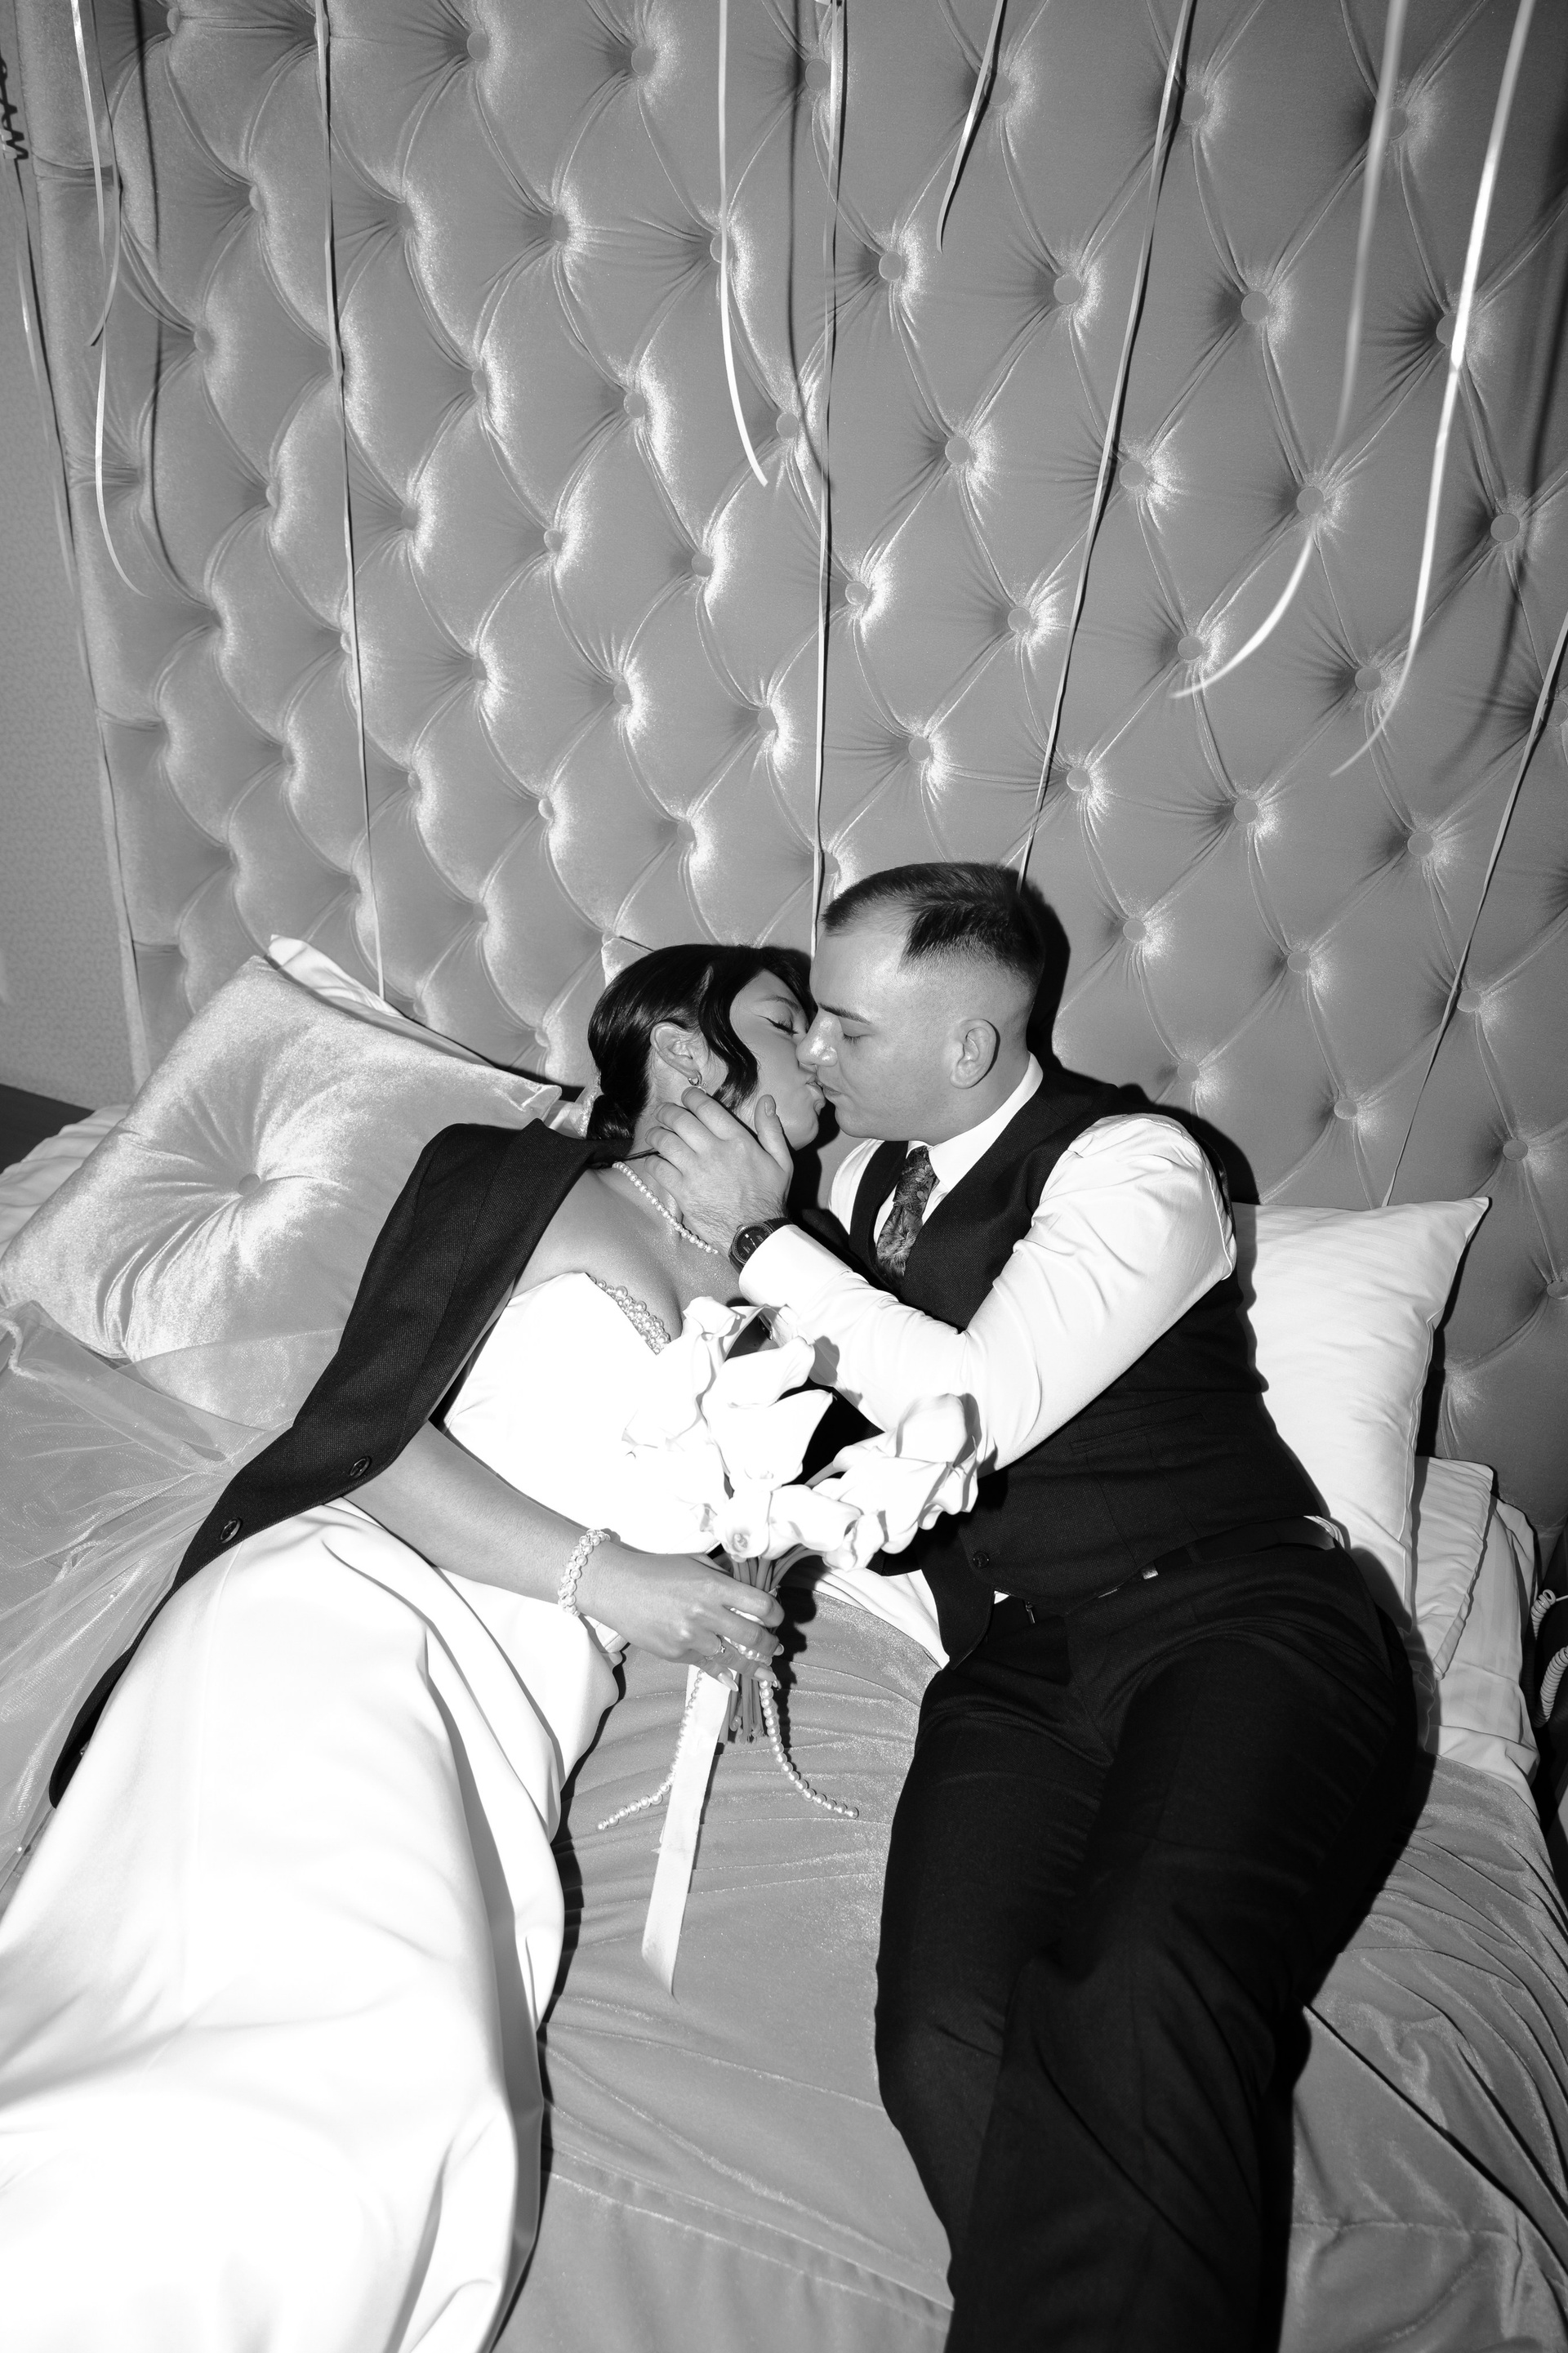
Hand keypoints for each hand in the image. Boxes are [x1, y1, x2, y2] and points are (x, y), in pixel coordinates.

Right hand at [578, 1540, 783, 1674]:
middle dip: (770, 1645)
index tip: (777, 1618)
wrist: (617, 1588)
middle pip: (753, 1637)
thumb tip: (751, 1592)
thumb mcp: (696, 1562)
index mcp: (713, 1586)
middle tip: (777, 1647)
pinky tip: (736, 1681)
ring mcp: (690, 1638)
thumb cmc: (657, 1570)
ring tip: (768, 1671)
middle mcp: (705, 1614)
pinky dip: (724, 1675)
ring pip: (733, 1658)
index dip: (776, 1614)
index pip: (761, 1605)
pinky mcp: (677, 1654)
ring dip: (754, 1666)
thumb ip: (724, 1577)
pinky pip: (708, 1667)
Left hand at [643, 1089, 791, 1253]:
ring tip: (654, 1134)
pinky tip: (656, 1161)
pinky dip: (652, 1161)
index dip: (691, 1097)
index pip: (706, 1108)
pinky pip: (658, 1168)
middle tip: (663, 1113)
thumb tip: (766, 1100)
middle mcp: (713, 1151)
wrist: (755, 1234)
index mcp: (737, 1140)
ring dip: (656, 1134)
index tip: (686, 1096)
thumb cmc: (769, 1197)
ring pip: (665, 1141)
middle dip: (667, 1111)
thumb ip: (771, 1129)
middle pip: (680, 1120)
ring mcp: (695, 1171)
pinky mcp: (682, 1191)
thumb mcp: (781, 1161)